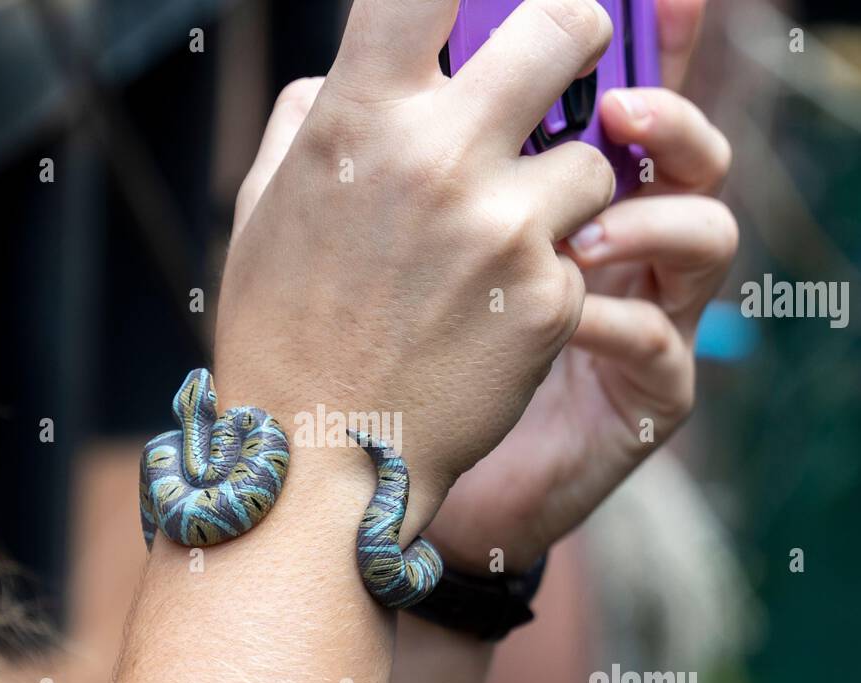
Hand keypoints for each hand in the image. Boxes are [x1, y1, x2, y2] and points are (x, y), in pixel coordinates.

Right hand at [216, 0, 617, 539]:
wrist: (320, 459)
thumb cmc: (283, 328)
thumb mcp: (266, 204)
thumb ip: (316, 115)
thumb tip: (356, 69)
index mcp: (359, 119)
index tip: (488, 0)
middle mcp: (440, 156)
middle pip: (568, 25)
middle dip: (578, 37)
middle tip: (567, 61)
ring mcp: (505, 228)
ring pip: (594, 154)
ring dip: (566, 182)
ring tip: (513, 230)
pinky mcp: (550, 298)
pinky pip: (583, 249)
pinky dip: (555, 270)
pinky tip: (501, 308)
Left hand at [423, 0, 738, 572]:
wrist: (380, 479)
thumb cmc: (381, 352)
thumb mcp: (368, 240)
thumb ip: (383, 154)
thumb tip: (366, 66)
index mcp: (553, 195)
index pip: (609, 100)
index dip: (644, 42)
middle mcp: (611, 244)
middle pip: (681, 147)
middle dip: (664, 111)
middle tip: (613, 105)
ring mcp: (640, 315)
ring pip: (707, 231)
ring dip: (653, 217)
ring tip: (582, 233)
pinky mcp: (644, 395)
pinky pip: (660, 340)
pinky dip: (618, 320)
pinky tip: (567, 323)